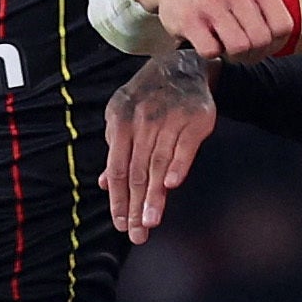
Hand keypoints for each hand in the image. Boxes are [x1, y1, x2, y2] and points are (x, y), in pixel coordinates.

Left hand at [102, 45, 216, 241]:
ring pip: (158, 162)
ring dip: (154, 195)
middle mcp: (143, 121)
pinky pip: (185, 145)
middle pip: (137, 170)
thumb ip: (116, 149)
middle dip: (135, 205)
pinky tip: (171, 185)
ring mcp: (170, 118)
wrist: (183, 68)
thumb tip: (105, 184)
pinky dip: (178, 164)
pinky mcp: (197, 117)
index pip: (118, 167)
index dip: (119, 198)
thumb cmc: (148, 97)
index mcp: (121, 122)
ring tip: (151, 221)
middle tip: (136, 233)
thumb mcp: (122, 117)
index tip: (121, 224)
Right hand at [135, 0, 295, 59]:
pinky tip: (208, 40)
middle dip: (254, 53)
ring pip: (239, 48)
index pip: (283, 26)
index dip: (276, 44)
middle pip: (261, 40)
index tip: (264, 44)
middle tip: (243, 50)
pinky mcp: (188, 18)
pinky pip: (211, 51)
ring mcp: (211, 2)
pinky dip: (211, 53)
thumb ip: (268, 7)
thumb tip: (280, 42)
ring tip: (226, 45)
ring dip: (234, 56)